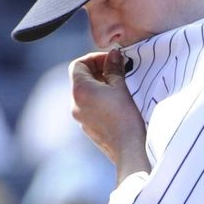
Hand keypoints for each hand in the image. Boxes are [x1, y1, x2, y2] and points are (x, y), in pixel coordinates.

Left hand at [69, 49, 149, 182]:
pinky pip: (90, 106)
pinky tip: (117, 102)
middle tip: (118, 71)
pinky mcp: (88, 127)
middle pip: (80, 78)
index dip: (94, 58)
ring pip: (86, 93)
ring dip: (100, 85)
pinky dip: (100, 99)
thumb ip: (114, 68)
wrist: (128, 149)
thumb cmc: (125, 117)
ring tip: (119, 86)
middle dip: (98, 71)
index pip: (78, 65)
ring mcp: (80, 117)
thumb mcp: (121, 87)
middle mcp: (75, 104)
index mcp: (80, 91)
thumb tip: (113, 54)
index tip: (111, 60)